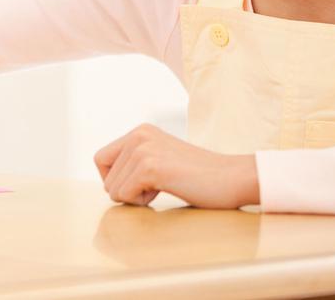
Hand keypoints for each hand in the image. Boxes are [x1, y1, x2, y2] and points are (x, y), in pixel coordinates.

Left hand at [93, 124, 259, 208]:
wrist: (234, 178)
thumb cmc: (200, 178)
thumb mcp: (162, 159)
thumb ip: (137, 163)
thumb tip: (107, 185)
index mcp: (140, 131)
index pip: (100, 159)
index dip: (114, 179)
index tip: (141, 184)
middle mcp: (138, 134)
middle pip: (105, 176)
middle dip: (127, 190)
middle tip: (159, 186)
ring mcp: (143, 148)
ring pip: (112, 188)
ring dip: (136, 197)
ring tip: (167, 186)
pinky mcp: (150, 167)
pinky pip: (123, 195)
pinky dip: (142, 202)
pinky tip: (167, 190)